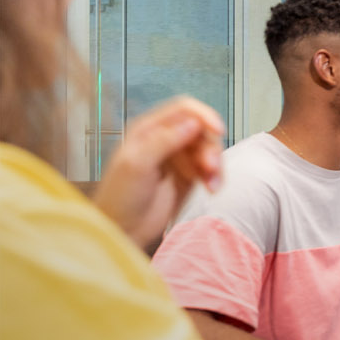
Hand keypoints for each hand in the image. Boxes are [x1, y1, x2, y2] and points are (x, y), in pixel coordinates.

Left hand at [91, 96, 224, 247]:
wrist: (122, 229)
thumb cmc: (120, 196)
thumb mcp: (137, 164)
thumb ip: (164, 140)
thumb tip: (192, 123)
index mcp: (149, 130)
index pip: (184, 109)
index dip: (204, 116)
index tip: (218, 131)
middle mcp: (166, 140)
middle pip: (202, 131)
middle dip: (211, 148)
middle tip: (209, 169)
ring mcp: (178, 159)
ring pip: (209, 150)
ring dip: (216, 165)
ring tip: (212, 185)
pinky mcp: (189, 177)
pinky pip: (211, 170)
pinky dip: (216, 177)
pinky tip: (212, 189)